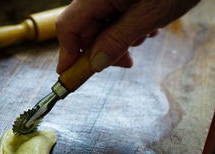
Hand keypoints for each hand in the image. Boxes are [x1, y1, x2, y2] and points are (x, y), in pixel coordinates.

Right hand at [56, 0, 199, 72]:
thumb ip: (116, 41)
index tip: (69, 76)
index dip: (67, 53)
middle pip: (85, 29)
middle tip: (125, 63)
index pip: (68, 26)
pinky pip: (114, 18)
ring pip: (101, 26)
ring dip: (118, 40)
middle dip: (101, 50)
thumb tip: (95, 64)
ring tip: (144, 35)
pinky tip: (146, 27)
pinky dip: (126, 29)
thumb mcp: (147, 17)